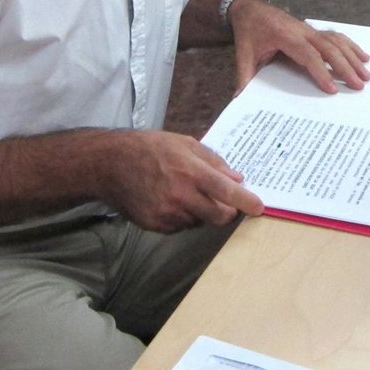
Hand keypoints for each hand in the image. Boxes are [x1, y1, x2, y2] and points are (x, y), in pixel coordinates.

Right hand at [101, 130, 263, 232]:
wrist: (110, 164)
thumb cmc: (149, 148)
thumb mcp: (184, 143)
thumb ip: (214, 161)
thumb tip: (238, 179)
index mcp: (190, 171)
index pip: (226, 192)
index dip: (246, 202)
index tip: (259, 207)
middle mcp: (180, 196)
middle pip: (219, 216)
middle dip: (226, 211)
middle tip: (225, 201)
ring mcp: (167, 214)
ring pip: (199, 222)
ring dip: (202, 212)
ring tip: (185, 192)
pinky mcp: (156, 225)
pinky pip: (181, 226)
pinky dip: (183, 216)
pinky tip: (169, 199)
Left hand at [228, 0, 369, 95]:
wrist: (250, 8)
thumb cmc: (249, 31)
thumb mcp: (243, 53)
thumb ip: (244, 75)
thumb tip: (239, 98)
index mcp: (285, 37)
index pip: (307, 55)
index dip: (320, 71)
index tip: (332, 88)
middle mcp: (302, 31)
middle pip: (328, 48)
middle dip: (345, 67)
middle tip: (358, 85)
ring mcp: (310, 29)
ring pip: (336, 41)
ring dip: (352, 57)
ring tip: (366, 75)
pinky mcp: (313, 29)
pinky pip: (336, 36)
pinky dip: (350, 45)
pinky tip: (363, 56)